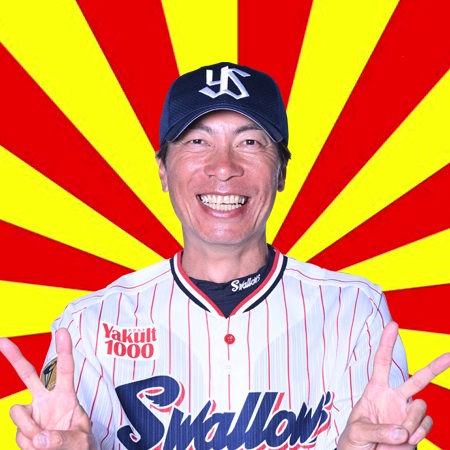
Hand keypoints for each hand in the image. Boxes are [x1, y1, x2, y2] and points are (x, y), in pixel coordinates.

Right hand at [0, 329, 96, 449]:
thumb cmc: (81, 446)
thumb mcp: (81, 441)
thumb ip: (63, 439)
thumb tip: (40, 439)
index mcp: (66, 397)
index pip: (65, 370)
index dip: (64, 350)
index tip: (62, 331)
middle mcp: (46, 401)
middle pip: (27, 375)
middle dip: (15, 357)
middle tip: (2, 340)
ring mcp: (33, 414)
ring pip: (17, 412)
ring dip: (30, 430)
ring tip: (45, 442)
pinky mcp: (24, 429)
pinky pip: (19, 434)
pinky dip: (28, 443)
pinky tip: (39, 447)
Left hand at [338, 321, 449, 448]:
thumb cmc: (353, 442)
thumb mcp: (357, 432)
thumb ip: (377, 429)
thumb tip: (402, 431)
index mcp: (375, 391)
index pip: (382, 362)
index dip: (387, 343)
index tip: (393, 324)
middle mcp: (394, 399)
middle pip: (418, 379)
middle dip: (435, 367)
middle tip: (449, 356)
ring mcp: (407, 415)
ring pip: (421, 407)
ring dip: (411, 422)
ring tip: (397, 436)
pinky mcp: (416, 430)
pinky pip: (426, 426)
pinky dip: (417, 434)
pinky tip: (405, 440)